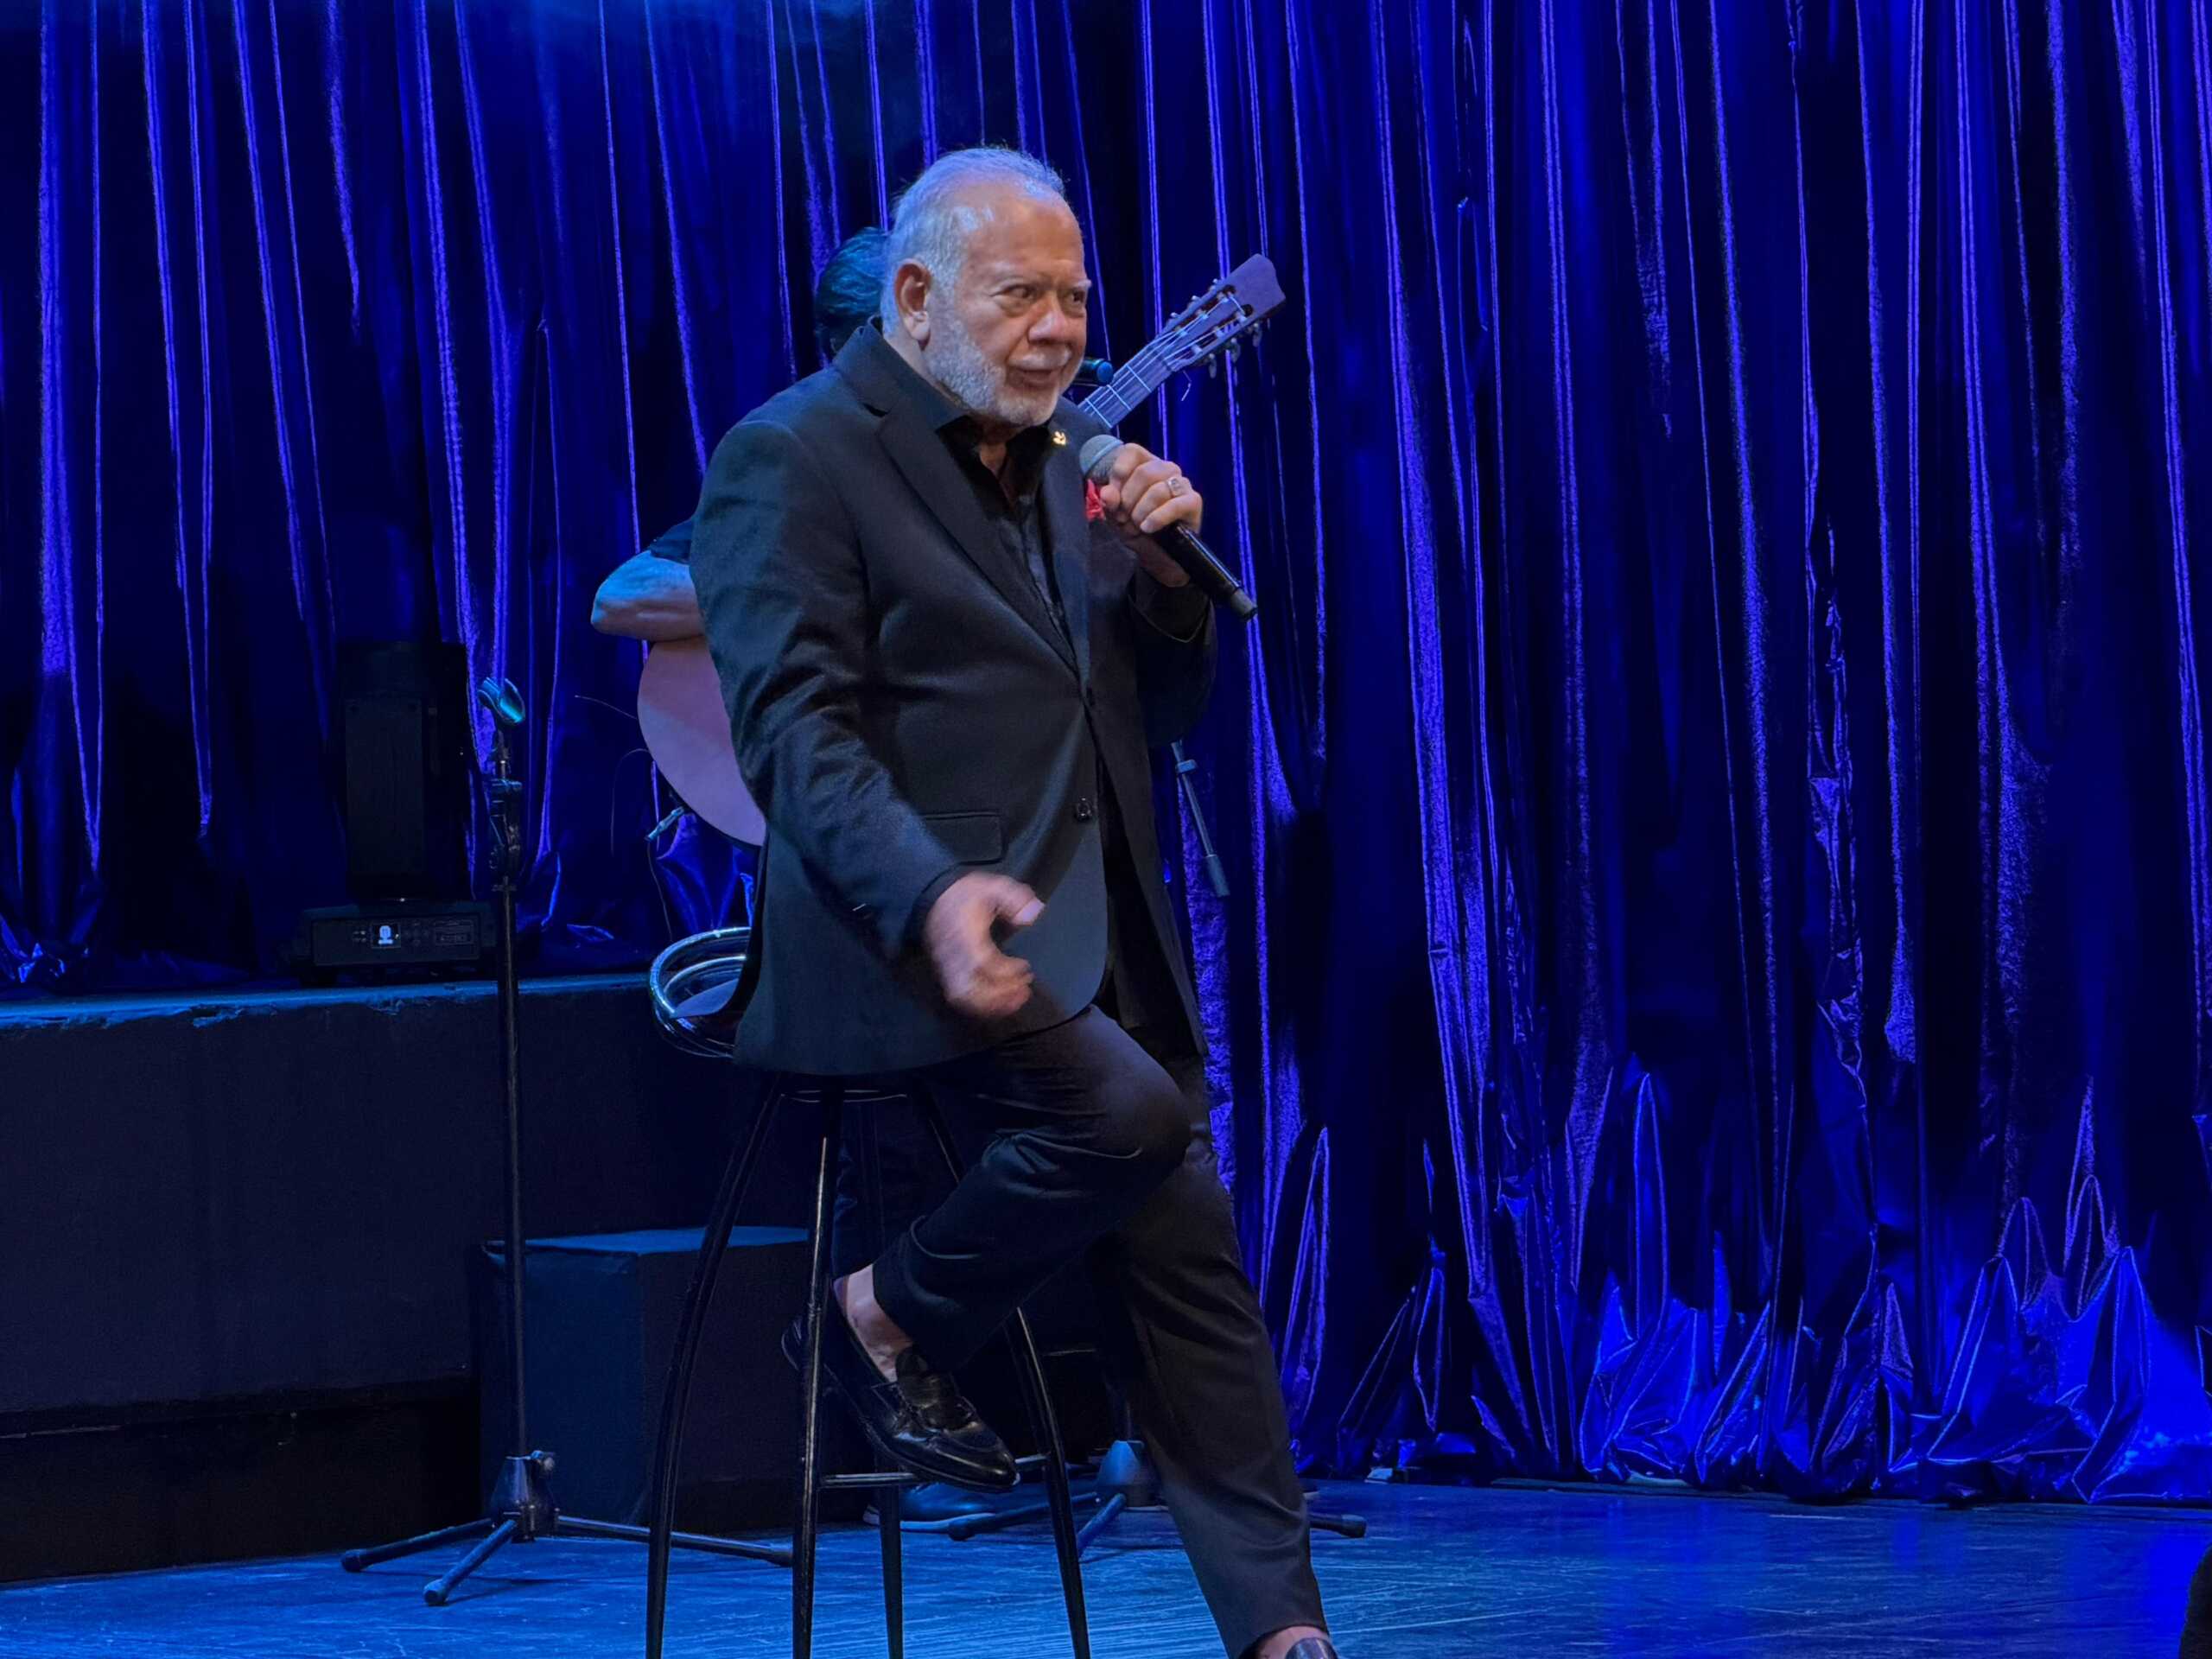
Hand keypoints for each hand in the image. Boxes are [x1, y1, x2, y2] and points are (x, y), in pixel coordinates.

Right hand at [923, 873, 1043, 1019]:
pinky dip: (979, 1006)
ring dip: (991, 1004)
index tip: (1025, 966)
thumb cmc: (965, 895)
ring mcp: (947, 967)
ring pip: (964, 997)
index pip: (983, 961)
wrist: (933, 898)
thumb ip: (1013, 898)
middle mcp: (953, 956)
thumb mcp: (992, 886)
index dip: (1006, 970)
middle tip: (1025, 987)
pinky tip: (999, 1002)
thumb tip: (1031, 916)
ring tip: (1016, 999)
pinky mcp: (945, 974)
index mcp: (965, 935)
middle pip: (971, 987)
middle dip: (1000, 994)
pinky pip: (959, 998)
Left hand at [1092, 443, 1202, 588]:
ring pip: (1158, 490)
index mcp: (1146, 464)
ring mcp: (1182, 484)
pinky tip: (1148, 528)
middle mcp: (1166, 469)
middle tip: (1123, 518)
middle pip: (1144, 473)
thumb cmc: (1136, 528)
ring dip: (1141, 512)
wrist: (1157, 555)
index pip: (1132, 451)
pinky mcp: (1193, 502)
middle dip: (1128, 500)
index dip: (1119, 472)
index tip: (1112, 496)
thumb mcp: (1115, 514)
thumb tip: (1108, 494)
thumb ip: (1110, 501)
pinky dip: (1157, 518)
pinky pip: (1175, 505)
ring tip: (1137, 526)